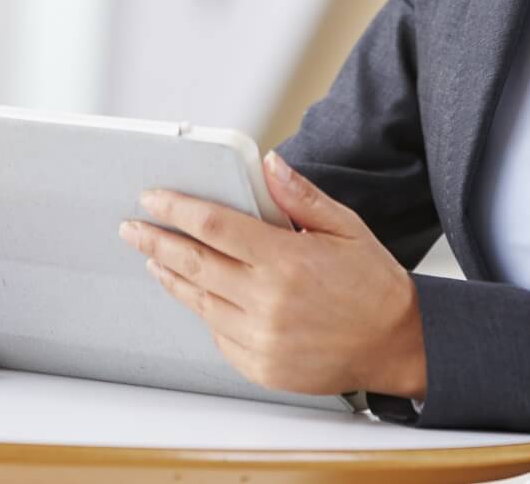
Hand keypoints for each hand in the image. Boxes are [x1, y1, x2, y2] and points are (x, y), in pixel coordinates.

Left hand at [117, 151, 425, 399]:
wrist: (398, 345)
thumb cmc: (373, 283)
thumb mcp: (344, 228)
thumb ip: (300, 196)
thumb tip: (268, 163)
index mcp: (286, 261)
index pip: (214, 226)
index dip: (177, 210)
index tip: (152, 198)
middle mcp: (268, 302)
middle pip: (194, 264)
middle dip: (156, 242)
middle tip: (131, 228)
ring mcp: (262, 339)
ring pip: (200, 303)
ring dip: (172, 277)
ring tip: (155, 259)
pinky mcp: (262, 367)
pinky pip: (219, 336)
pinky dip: (204, 312)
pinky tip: (197, 296)